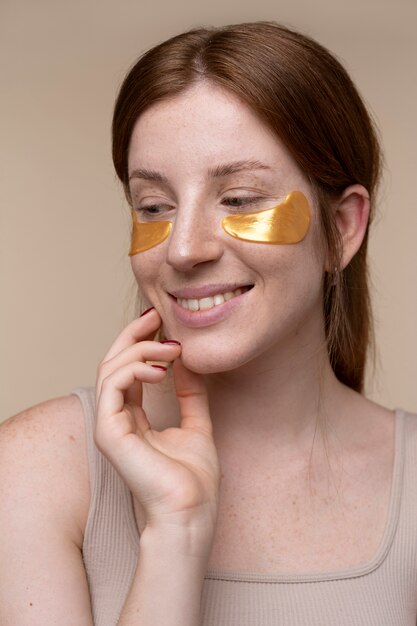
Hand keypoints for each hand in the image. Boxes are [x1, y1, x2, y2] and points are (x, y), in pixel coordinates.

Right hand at [94, 309, 220, 538]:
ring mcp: (110, 425)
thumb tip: (187, 361)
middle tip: (157, 316)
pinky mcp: (108, 432)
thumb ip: (190, 393)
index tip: (162, 322)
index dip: (141, 342)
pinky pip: (113, 385)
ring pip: (110, 368)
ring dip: (140, 349)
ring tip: (171, 348)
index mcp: (133, 418)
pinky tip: (161, 368)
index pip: (128, 370)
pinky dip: (134, 368)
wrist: (193, 512)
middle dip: (133, 335)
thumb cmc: (194, 479)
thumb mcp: (196, 423)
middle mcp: (117, 418)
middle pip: (113, 363)